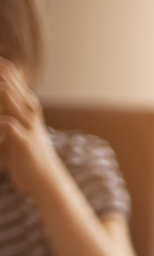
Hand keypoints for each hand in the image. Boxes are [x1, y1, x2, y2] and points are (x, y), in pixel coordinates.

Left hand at [0, 58, 64, 197]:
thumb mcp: (20, 126)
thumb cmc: (27, 153)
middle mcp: (29, 110)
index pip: (11, 74)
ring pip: (7, 95)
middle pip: (8, 80)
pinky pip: (6, 123)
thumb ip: (10, 109)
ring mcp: (27, 124)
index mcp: (27, 104)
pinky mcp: (22, 141)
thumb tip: (3, 92)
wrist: (46, 180)